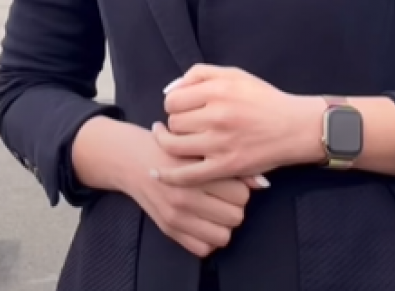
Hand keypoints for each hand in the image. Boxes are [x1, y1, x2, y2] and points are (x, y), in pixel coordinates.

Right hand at [126, 127, 257, 258]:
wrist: (132, 158)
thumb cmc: (169, 146)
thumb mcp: (198, 145)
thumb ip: (228, 161)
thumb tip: (262, 183)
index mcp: (197, 172)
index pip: (241, 194)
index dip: (242, 187)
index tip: (235, 181)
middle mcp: (186, 197)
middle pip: (235, 216)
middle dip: (235, 206)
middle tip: (227, 195)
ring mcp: (177, 216)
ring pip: (222, 236)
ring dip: (223, 224)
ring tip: (216, 208)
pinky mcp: (168, 229)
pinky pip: (202, 248)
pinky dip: (207, 238)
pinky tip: (204, 221)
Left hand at [151, 65, 322, 187]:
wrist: (294, 127)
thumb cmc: (263, 99)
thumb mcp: (235, 74)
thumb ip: (200, 74)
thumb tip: (170, 89)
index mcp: (218, 91)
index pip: (173, 100)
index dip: (173, 104)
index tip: (182, 108)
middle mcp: (217, 116)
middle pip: (173, 122)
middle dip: (175, 123)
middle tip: (186, 125)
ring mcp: (220, 144)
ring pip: (175, 146)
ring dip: (169, 144)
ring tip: (170, 141)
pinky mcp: (226, 167)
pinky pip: (187, 175)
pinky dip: (168, 176)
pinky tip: (157, 172)